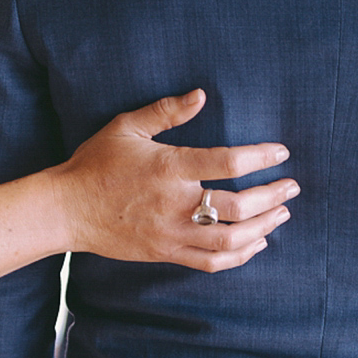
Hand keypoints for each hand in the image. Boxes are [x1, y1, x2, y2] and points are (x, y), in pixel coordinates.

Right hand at [50, 89, 297, 271]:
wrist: (66, 209)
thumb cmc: (95, 163)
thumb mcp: (127, 127)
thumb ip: (167, 111)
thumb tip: (202, 95)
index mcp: (169, 168)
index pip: (229, 163)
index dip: (262, 157)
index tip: (281, 153)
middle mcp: (175, 203)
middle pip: (238, 207)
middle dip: (272, 196)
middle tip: (291, 187)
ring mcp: (171, 233)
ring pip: (231, 240)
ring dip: (263, 228)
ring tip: (281, 215)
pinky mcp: (166, 253)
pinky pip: (211, 262)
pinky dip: (239, 256)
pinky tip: (256, 244)